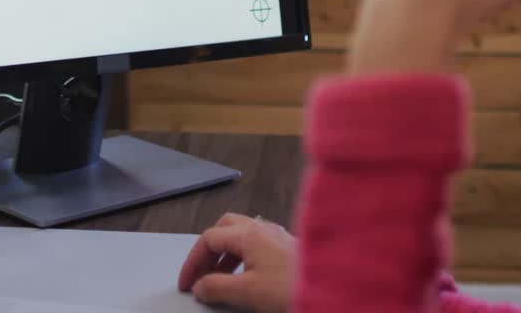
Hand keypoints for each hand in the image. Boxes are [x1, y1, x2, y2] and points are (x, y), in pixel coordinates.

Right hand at [177, 213, 296, 312]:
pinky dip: (243, 258)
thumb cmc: (293, 287)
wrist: (333, 290)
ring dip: (226, 255)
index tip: (187, 284)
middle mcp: (263, 228)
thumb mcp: (248, 292)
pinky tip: (246, 278)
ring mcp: (278, 236)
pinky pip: (257, 245)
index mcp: (249, 234)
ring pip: (242, 236)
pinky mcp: (288, 247)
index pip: (209, 239)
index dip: (193, 261)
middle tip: (201, 274)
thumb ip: (217, 287)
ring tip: (220, 281)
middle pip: (225, 228)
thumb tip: (200, 285)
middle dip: (209, 250)